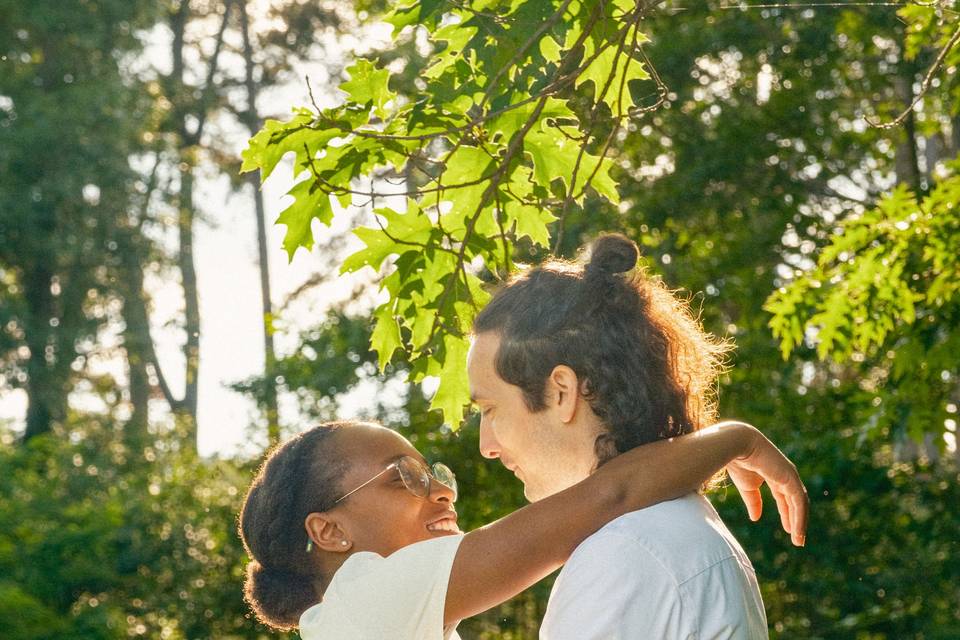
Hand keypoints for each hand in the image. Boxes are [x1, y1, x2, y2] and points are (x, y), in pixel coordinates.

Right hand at [724, 424, 807, 546]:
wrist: (737, 446)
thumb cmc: (739, 462)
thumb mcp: (747, 487)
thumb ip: (753, 502)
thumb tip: (756, 519)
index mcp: (776, 477)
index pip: (786, 498)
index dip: (787, 514)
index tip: (788, 530)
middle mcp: (787, 477)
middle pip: (796, 503)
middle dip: (797, 520)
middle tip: (797, 539)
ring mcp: (790, 476)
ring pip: (800, 504)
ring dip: (799, 523)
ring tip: (798, 540)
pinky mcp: (791, 478)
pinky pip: (798, 502)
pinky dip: (798, 517)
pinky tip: (795, 530)